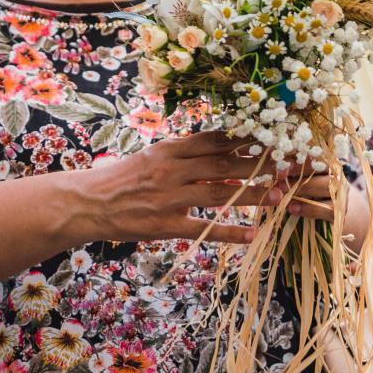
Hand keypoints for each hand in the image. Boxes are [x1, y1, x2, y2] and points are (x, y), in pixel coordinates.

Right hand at [87, 131, 271, 243]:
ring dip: (251, 195)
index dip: (244, 138)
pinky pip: (203, 229)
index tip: (269, 136)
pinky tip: (251, 236)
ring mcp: (169, 199)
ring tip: (277, 196)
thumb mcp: (152, 157)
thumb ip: (185, 156)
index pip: (213, 140)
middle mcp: (171, 171)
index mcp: (168, 150)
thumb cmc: (123, 178)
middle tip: (285, 165)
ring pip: (219, 194)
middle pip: (222, 164)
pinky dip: (229, 233)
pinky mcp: (165, 226)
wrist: (88, 203)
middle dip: (256, 164)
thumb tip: (223, 157)